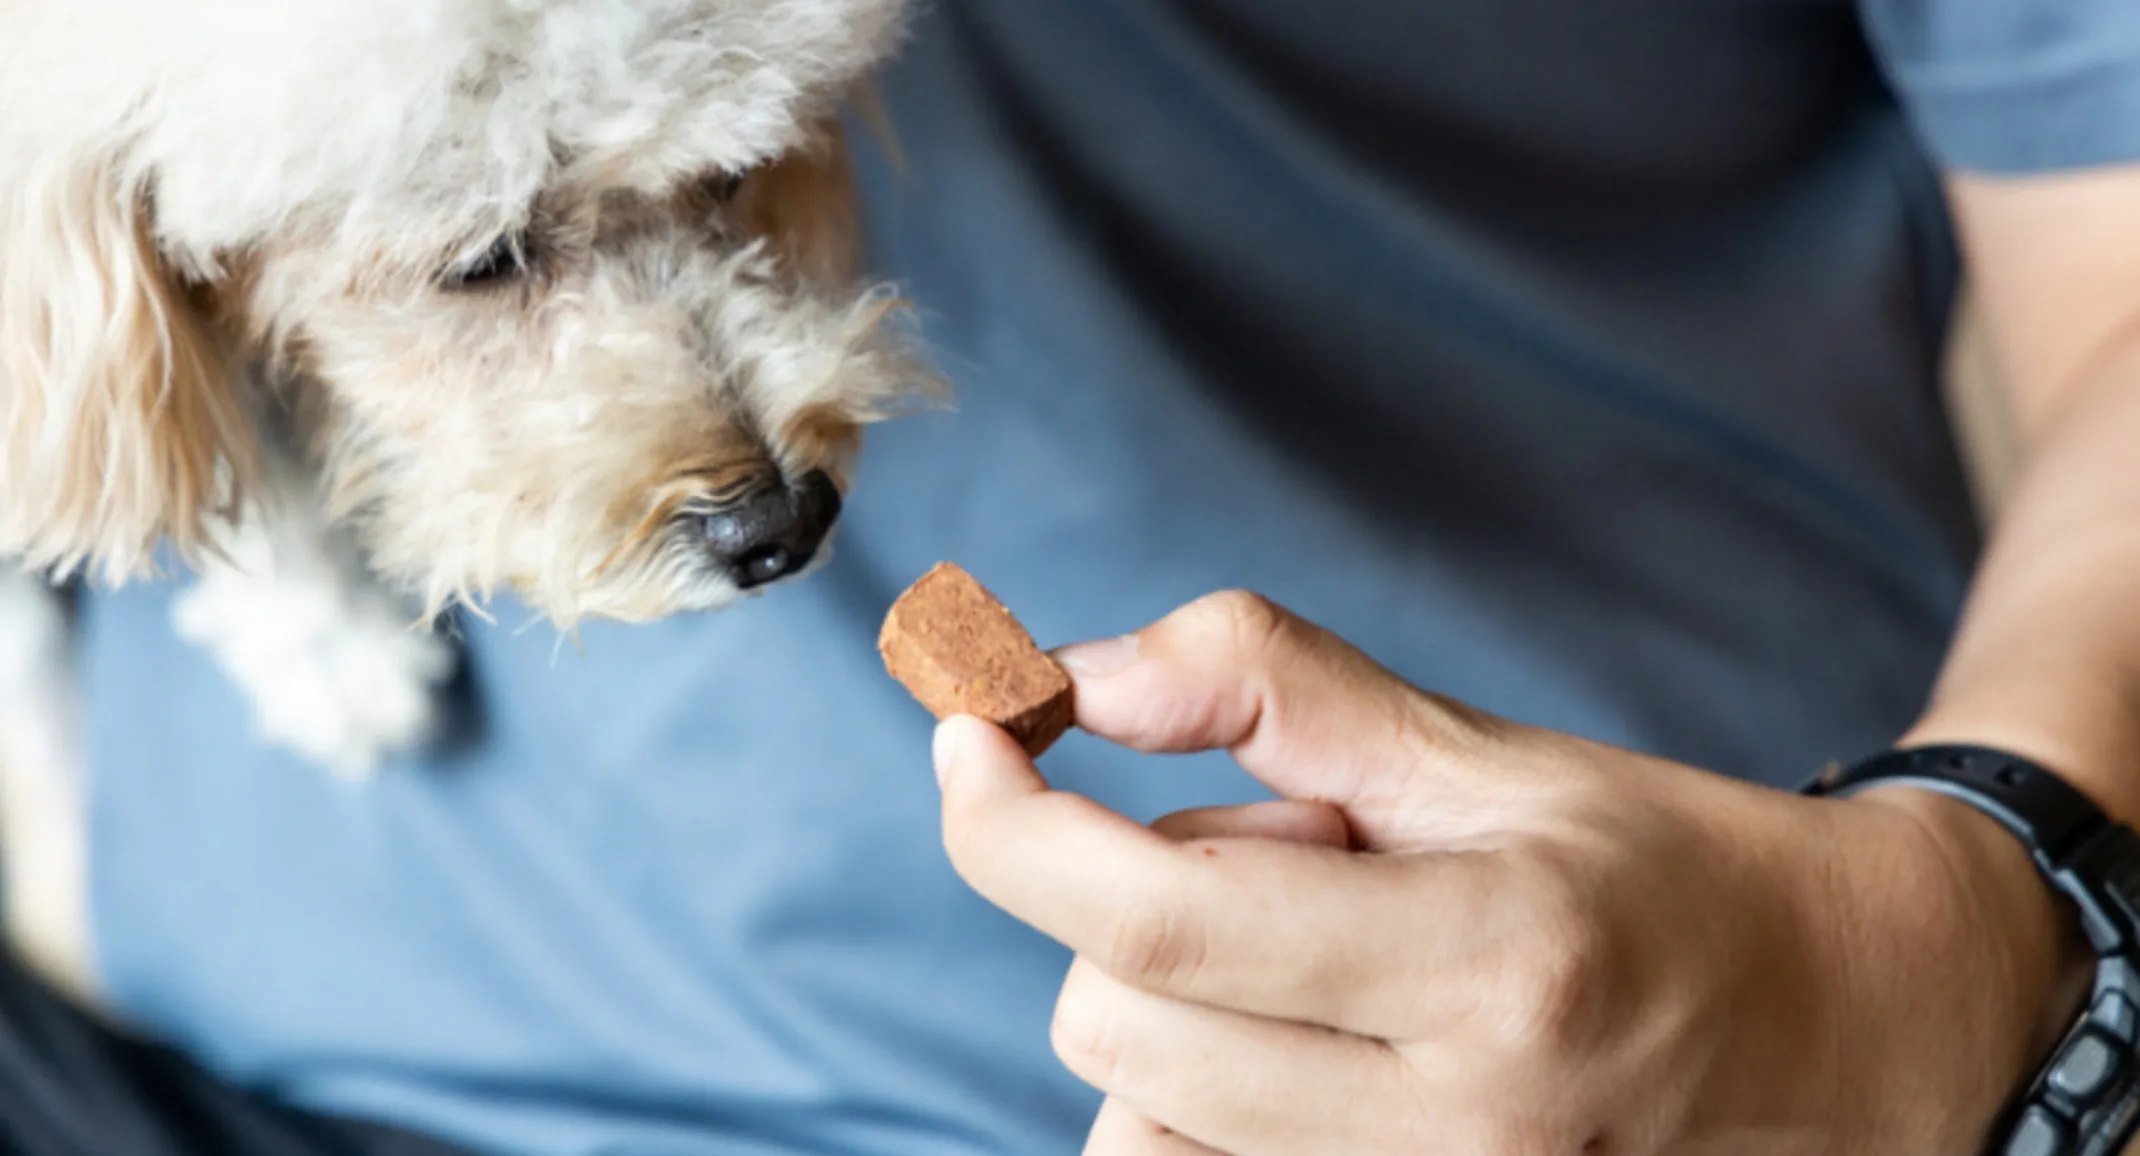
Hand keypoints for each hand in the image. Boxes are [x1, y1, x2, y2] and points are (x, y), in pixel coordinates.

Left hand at [933, 591, 2088, 1153]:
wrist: (1850, 1028)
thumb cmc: (1659, 866)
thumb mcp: (1484, 750)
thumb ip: (1272, 688)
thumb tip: (1072, 676)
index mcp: (1489, 958)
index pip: (1159, 917)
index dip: (1011, 826)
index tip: (970, 737)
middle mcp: (1461, 1121)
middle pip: (1116, 1024)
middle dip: (1130, 906)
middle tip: (1293, 855)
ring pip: (1138, 1121)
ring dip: (1173, 1011)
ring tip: (1332, 963)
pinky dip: (1202, 1097)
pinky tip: (1316, 1044)